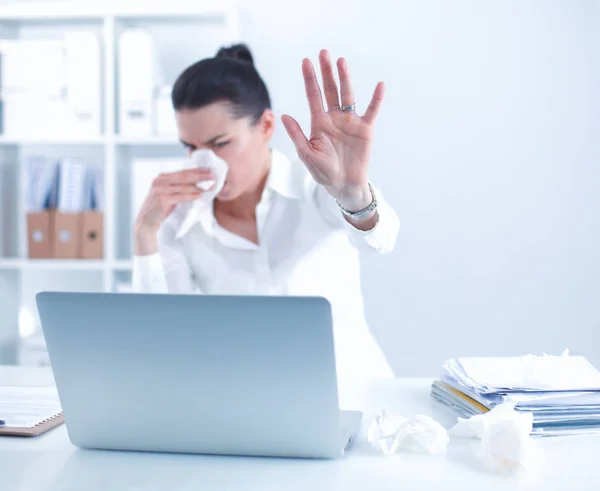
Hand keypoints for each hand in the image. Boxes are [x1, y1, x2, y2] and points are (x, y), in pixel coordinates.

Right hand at [134, 168, 212, 254]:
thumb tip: (199, 184)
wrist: (147, 222)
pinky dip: (191, 195)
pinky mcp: (162, 198)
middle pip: (184, 176)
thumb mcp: (170, 194)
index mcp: (162, 177)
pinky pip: (180, 196)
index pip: (182, 172)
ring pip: (183, 186)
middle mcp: (160, 180)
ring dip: (198, 186)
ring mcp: (160, 189)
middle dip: (200, 176)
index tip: (209, 170)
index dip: (197, 170)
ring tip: (210, 186)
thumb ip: (180, 187)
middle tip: (213, 176)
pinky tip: (200, 195)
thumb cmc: (161, 208)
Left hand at [281, 49, 384, 210]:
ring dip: (345, 79)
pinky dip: (376, 99)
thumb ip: (297, 135)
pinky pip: (371, 110)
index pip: (313, 96)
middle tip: (324, 53)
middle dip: (326, 72)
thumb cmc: (323, 172)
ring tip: (342, 62)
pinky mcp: (365, 129)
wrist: (344, 185)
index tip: (306, 61)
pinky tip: (380, 85)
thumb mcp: (307, 154)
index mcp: (318, 122)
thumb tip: (285, 115)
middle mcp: (334, 118)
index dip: (309, 79)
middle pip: (330, 90)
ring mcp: (350, 122)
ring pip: (348, 95)